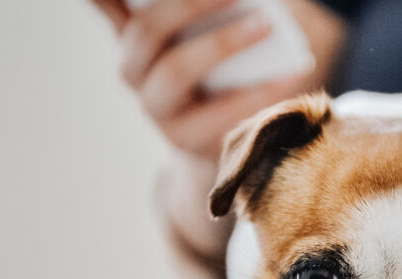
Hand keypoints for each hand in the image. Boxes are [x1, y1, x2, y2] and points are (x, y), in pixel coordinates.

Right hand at [92, 0, 308, 160]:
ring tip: (266, 26)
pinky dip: (264, 88)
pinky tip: (296, 70)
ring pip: (176, 70)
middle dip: (190, 5)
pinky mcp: (184, 138)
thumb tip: (244, 3)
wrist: (219, 141)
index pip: (105, 5)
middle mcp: (133, 68)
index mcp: (132, 34)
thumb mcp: (201, 36)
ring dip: (222, 43)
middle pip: (147, 31)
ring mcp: (154, 106)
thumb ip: (206, 14)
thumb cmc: (217, 71)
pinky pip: (224, 111)